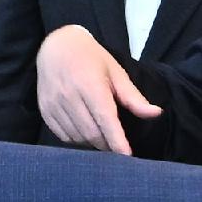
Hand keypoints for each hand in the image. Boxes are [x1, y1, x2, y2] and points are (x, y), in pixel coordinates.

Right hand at [34, 27, 159, 153]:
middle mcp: (70, 95)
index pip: (105, 119)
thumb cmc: (91, 59)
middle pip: (92, 133)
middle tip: (117, 147)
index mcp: (90, 84)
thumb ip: (133, 97)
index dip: (117, 141)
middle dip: (107, 145)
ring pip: (77, 138)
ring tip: (102, 139)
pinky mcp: (45, 111)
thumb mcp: (116, 72)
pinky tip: (85, 133)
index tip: (127, 155)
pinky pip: (63, 136)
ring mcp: (54, 104)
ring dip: (92, 144)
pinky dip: (77, 140)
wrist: (57, 46)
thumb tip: (156, 113)